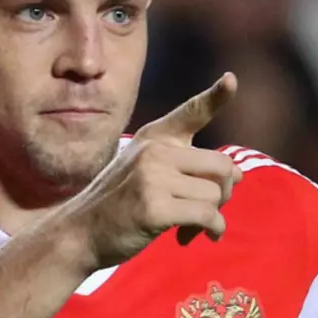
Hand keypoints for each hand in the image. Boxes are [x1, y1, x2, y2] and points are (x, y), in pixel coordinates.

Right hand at [62, 73, 241, 270]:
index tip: (231, 80)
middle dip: (223, 192)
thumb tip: (238, 176)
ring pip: (216, 194)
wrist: (79, 233)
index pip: (191, 112)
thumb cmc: (119, 205)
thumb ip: (184, 165)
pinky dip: (210, 230)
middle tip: (207, 210)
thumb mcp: (142, 170)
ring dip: (212, 216)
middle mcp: (154, 151)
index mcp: (153, 138)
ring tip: (190, 227)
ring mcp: (152, 178)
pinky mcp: (154, 208)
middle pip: (222, 166)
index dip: (216, 96)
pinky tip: (190, 237)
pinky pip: (206, 216)